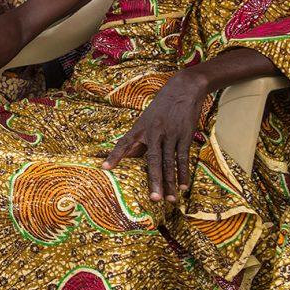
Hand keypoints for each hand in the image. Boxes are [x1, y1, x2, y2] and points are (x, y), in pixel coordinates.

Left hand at [102, 71, 206, 202]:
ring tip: (169, 200)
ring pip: (169, 163)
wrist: (183, 88)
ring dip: (170, 182)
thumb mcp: (146, 118)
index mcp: (140, 128)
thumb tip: (131, 157)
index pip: (124, 143)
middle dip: (153, 180)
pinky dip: (183, 173)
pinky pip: (183, 157)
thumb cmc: (161, 106)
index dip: (114, 155)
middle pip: (152, 160)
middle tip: (153, 198)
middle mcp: (154, 132)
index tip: (105, 168)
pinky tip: (183, 186)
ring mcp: (170, 134)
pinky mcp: (184, 135)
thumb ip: (140, 138)